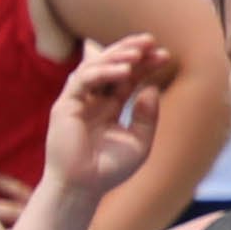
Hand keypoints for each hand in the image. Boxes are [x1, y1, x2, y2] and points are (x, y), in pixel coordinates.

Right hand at [37, 34, 174, 209]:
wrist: (84, 188)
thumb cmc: (110, 169)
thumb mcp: (140, 142)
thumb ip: (147, 116)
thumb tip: (152, 88)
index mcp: (110, 106)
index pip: (129, 77)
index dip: (146, 64)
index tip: (166, 56)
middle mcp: (93, 100)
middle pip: (111, 65)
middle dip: (131, 50)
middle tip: (151, 41)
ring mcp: (78, 101)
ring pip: (95, 67)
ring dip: (116, 56)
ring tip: (138, 53)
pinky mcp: (65, 106)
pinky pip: (82, 81)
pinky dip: (102, 72)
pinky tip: (123, 71)